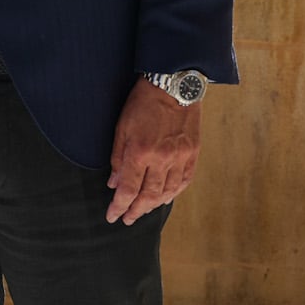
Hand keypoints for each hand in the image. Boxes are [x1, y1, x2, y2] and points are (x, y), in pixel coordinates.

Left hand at [104, 77, 201, 224]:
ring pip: (167, 192)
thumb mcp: (122, 127)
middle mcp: (161, 159)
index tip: (112, 216)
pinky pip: (184, 181)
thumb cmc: (143, 103)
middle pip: (148, 196)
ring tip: (144, 210)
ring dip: (153, 205)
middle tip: (127, 219)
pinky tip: (166, 198)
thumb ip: (118, 158)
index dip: (118, 207)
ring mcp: (180, 157)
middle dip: (135, 211)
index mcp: (140, 152)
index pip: (128, 190)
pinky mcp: (192, 153)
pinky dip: (174, 193)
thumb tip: (115, 183)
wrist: (173, 85)